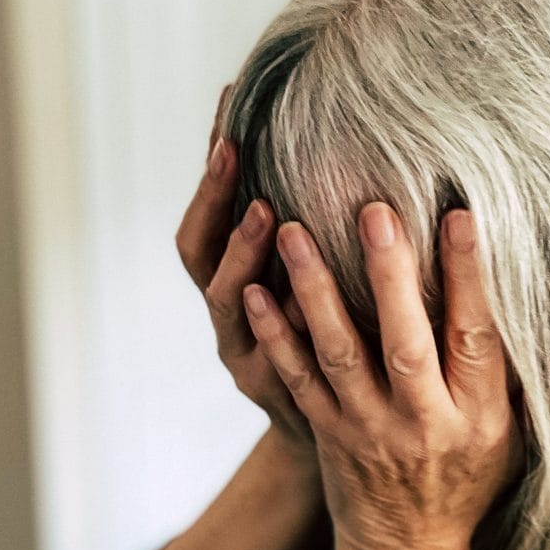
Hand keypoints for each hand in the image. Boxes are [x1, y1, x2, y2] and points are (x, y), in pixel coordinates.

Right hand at [175, 86, 318, 466]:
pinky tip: (299, 295)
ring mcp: (248, 355)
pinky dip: (283, 323)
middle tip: (233, 147)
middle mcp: (231, 314)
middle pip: (200, 251)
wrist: (348, 448)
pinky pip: (275, 353)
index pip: (211, 208)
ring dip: (242, 251)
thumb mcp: (319, 290)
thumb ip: (319, 234)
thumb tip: (348, 141)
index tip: (229, 101)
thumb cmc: (341, 348)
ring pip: (227, 300)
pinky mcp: (281, 394)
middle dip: (213, 196)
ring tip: (268, 209)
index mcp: (237, 281)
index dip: (212, 161)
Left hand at [244, 201, 525, 549]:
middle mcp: (422, 423)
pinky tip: (254, 292)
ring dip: (316, 292)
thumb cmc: (467, 476)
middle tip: (374, 211)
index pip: (476, 337)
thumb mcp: (511, 432)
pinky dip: (274, 336)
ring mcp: (366, 429)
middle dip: (389, 276)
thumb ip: (515, 368)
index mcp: (477, 416)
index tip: (460, 215)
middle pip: (405, 343)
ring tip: (295, 231)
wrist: (407, 549)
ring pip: (339, 355)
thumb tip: (544, 290)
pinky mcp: (325, 433)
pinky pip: (296, 380)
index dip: (469, 277)